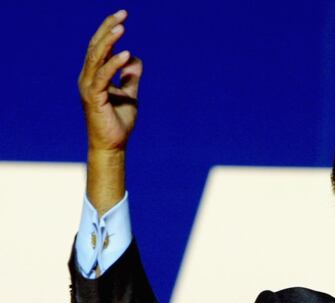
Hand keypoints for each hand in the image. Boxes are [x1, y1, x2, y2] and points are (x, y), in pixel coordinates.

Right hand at [79, 10, 141, 151]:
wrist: (113, 145)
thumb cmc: (119, 121)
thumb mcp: (130, 94)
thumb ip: (130, 77)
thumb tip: (135, 58)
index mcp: (95, 75)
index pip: (100, 47)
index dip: (109, 30)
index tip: (123, 15)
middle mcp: (88, 78)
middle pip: (96, 47)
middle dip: (108, 29)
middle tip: (123, 14)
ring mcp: (89, 87)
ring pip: (96, 58)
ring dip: (109, 41)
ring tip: (122, 27)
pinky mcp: (94, 98)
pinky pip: (103, 77)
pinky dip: (114, 64)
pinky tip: (126, 54)